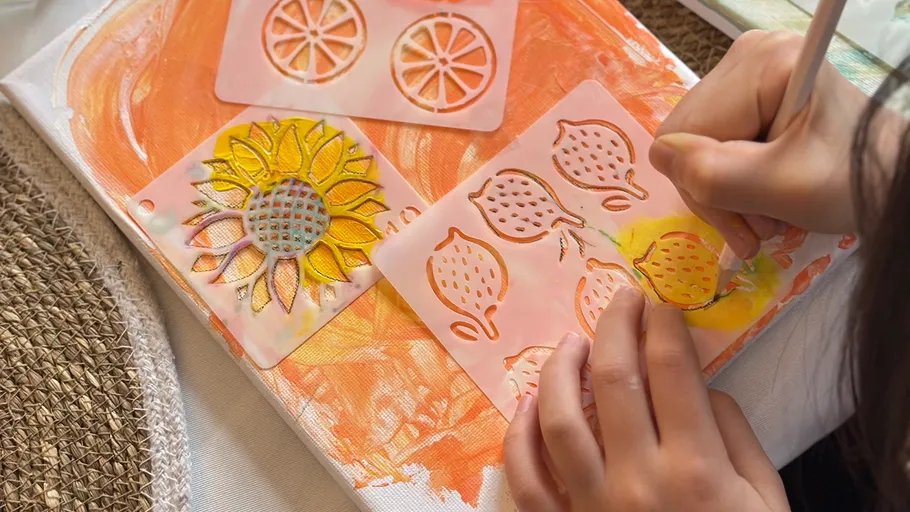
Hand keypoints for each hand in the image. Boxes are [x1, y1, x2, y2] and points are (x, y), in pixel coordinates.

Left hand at [503, 288, 788, 510]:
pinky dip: (518, 435)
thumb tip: (701, 388)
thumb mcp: (766, 503)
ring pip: (558, 419)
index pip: (672, 371)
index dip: (664, 324)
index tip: (661, 300)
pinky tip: (527, 403)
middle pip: (615, 381)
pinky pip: (523, 477)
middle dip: (616, 326)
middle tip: (621, 299)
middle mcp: (637, 480)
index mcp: (696, 469)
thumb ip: (738, 439)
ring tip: (574, 343)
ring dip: (560, 370)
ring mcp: (590, 506)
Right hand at [648, 30, 866, 258]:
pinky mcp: (751, 95)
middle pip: (687, 139)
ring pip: (696, 147)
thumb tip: (660, 156)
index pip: (682, 133)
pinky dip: (734, 183)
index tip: (747, 218)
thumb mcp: (784, 188)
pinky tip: (765, 197)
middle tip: (761, 225)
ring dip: (727, 194)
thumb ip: (717, 175)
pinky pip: (714, 143)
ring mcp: (748, 75)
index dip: (702, 183)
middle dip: (717, 192)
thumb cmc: (853, 183)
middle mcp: (749, 57)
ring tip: (769, 216)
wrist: (895, 184)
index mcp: (762, 63)